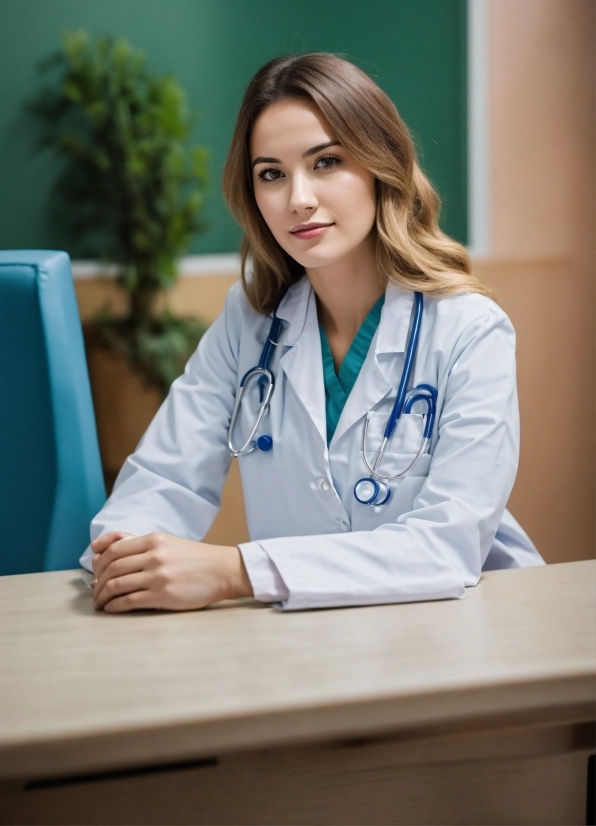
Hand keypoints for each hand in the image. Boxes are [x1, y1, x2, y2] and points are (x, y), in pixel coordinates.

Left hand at [91, 532, 252, 612]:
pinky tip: (111, 609)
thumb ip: (139, 545)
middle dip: (98, 582)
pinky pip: (129, 601)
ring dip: (102, 596)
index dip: (99, 563)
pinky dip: (114, 606)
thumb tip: (102, 551)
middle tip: (94, 592)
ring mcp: (158, 576)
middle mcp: (154, 555)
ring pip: (117, 585)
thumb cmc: (194, 559)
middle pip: (112, 567)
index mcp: (154, 540)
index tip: (94, 573)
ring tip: (100, 603)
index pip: (114, 549)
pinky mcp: (163, 595)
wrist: (222, 570)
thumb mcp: (167, 543)